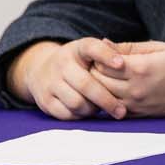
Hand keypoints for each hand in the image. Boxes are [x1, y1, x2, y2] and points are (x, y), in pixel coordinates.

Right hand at [10, 38, 127, 120]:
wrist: (42, 69)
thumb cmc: (78, 62)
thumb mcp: (91, 52)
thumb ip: (108, 54)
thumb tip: (123, 63)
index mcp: (78, 48)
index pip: (92, 48)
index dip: (107, 55)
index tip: (121, 64)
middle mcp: (62, 63)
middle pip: (86, 84)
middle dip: (106, 100)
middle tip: (121, 111)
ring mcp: (51, 82)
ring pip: (76, 103)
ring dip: (93, 109)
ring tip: (103, 109)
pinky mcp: (45, 101)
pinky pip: (67, 114)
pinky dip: (80, 116)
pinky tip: (88, 111)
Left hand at [91, 41, 164, 116]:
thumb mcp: (158, 48)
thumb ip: (129, 47)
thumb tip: (103, 43)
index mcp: (140, 68)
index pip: (102, 64)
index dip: (97, 57)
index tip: (101, 53)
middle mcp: (135, 89)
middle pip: (98, 82)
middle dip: (94, 72)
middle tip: (98, 64)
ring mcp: (136, 105)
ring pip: (102, 97)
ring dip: (99, 88)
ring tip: (104, 77)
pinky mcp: (137, 115)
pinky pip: (112, 109)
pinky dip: (107, 100)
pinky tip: (113, 91)